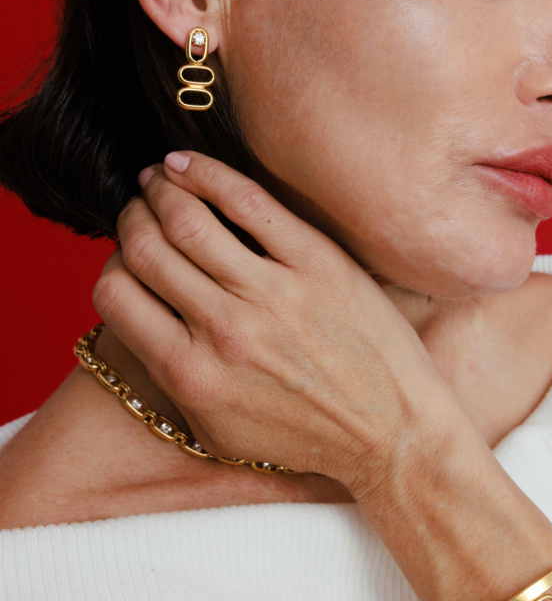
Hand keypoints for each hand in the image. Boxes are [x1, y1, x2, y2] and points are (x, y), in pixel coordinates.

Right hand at [93, 151, 466, 496]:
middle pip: (145, 248)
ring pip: (187, 219)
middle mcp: (225, 331)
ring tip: (159, 180)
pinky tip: (187, 164)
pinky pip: (249, 201)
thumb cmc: (306, 436)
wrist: (392, 434)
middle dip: (131, 219)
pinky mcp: (318, 263)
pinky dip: (206, 173)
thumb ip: (171, 377)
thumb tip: (142, 314)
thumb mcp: (219, 430)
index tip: (129, 256)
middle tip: (139, 209)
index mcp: (191, 375)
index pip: (114, 293)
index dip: (111, 264)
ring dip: (160, 189)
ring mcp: (273, 294)